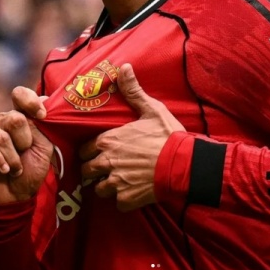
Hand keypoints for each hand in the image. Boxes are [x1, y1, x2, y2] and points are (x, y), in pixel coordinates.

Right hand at [0, 90, 53, 203]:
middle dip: (25, 141)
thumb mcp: (46, 147)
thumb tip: (44, 98)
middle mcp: (4, 119)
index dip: (31, 102)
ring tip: (17, 168)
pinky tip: (5, 169)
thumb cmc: (32, 169)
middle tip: (25, 153)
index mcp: (23, 116)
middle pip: (14, 117)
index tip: (42, 116)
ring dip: (14, 157)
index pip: (20, 94)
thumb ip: (44, 125)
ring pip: (1, 136)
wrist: (15, 194)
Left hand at [79, 64, 185, 211]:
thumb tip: (123, 67)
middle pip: (87, 171)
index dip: (92, 150)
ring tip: (120, 180)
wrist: (184, 163)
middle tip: (108, 167)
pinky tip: (134, 190)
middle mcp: (106, 162)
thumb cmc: (167, 135)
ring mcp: (115, 182)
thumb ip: (133, 91)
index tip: (101, 150)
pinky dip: (123, 198)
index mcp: (108, 140)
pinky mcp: (127, 199)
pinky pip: (117, 202)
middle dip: (95, 170)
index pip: (85, 149)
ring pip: (98, 189)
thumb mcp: (151, 109)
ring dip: (107, 185)